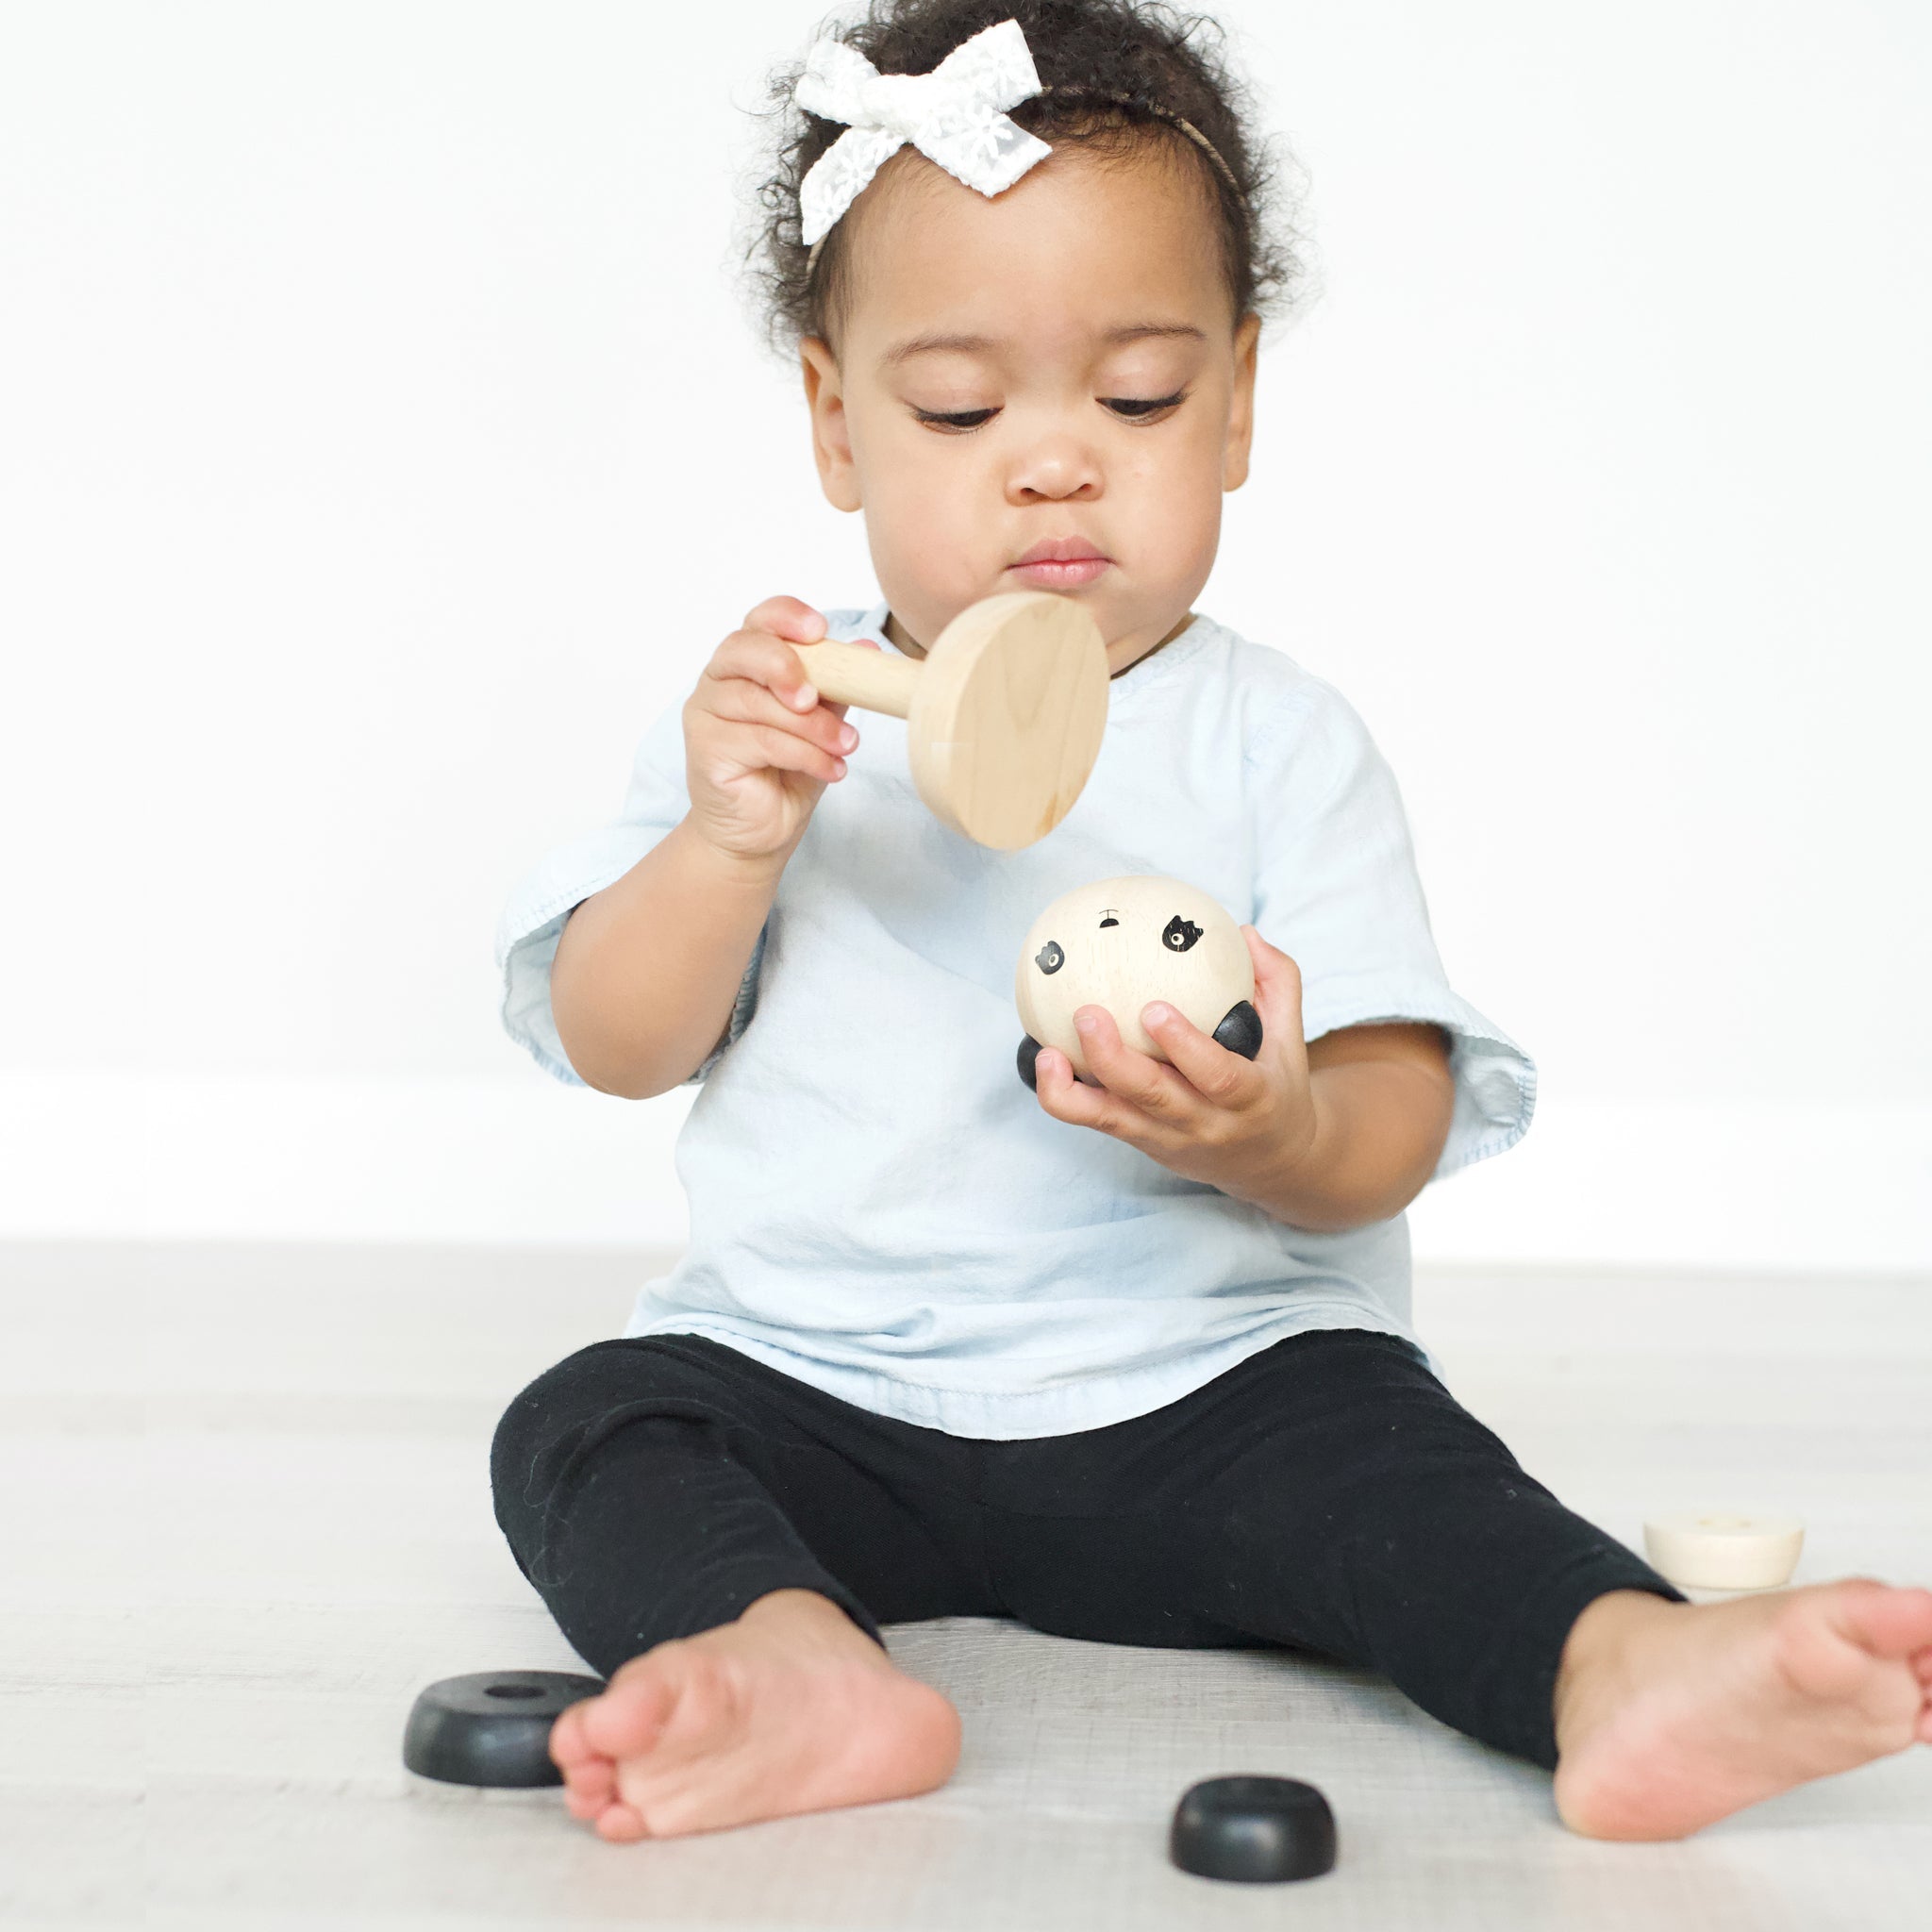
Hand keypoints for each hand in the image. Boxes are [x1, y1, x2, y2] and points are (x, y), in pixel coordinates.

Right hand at [682, 596, 874, 863]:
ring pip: (757, 702)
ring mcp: (705, 713)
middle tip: (817, 699)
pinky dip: (803, 754)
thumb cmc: (786, 773)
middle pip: (744, 650)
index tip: (820, 630)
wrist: (759, 832)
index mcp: (746, 662)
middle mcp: (718, 680)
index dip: (787, 617)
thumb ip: (836, 688)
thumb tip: (868, 652)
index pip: (759, 620)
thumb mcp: (821, 725)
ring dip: (811, 726)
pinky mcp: (704, 749)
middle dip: (788, 668)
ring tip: (844, 747)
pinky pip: (759, 740)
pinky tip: (831, 769)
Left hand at [1031, 925, 1318, 1212]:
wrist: (1269, 1163)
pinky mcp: (1139, 1142)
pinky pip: (1095, 1121)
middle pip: (1153, 1098)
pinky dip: (1064, 1096)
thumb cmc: (1276, 1088)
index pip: (1218, 1077)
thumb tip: (1242, 932)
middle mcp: (1204, 1123)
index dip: (1184, 1047)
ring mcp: (1166, 1137)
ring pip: (1112, 1119)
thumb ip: (1276, 983)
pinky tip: (1045, 1061)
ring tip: (1047, 1051)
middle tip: (1086, 1013)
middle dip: (1114, 1059)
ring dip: (1074, 1087)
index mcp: (1249, 1098)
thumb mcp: (1290, 1040)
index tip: (1154, 1009)